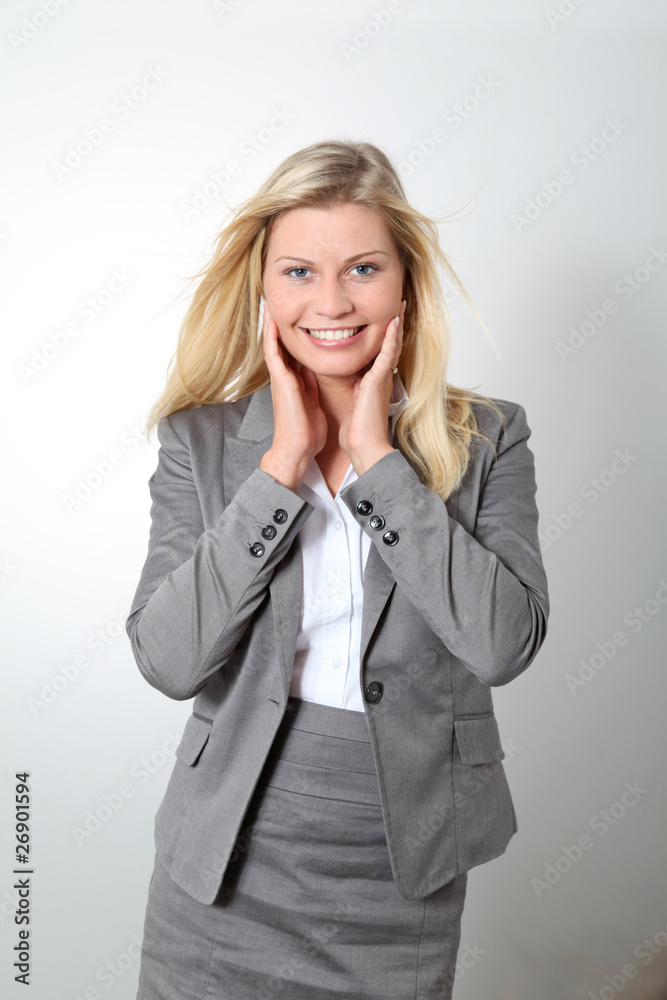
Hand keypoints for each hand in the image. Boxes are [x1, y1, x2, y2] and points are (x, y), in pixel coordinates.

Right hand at [259, 305, 327, 490]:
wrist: (298, 449)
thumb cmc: (306, 433)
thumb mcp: (312, 404)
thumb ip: (310, 388)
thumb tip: (312, 373)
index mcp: (294, 383)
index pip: (291, 354)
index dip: (291, 337)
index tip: (294, 319)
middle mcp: (285, 379)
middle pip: (280, 346)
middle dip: (278, 327)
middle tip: (276, 304)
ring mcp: (281, 380)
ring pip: (273, 346)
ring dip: (271, 326)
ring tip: (269, 305)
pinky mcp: (281, 382)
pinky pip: (274, 355)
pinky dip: (272, 338)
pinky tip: (272, 322)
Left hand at [339, 299, 405, 475]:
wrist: (363, 445)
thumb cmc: (358, 430)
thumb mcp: (355, 403)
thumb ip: (357, 389)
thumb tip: (355, 381)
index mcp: (375, 381)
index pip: (382, 352)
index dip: (386, 335)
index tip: (388, 319)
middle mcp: (382, 377)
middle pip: (391, 344)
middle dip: (395, 325)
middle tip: (400, 304)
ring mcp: (382, 377)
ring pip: (392, 345)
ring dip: (397, 324)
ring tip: (400, 305)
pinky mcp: (378, 380)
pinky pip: (386, 354)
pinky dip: (391, 337)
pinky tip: (393, 322)